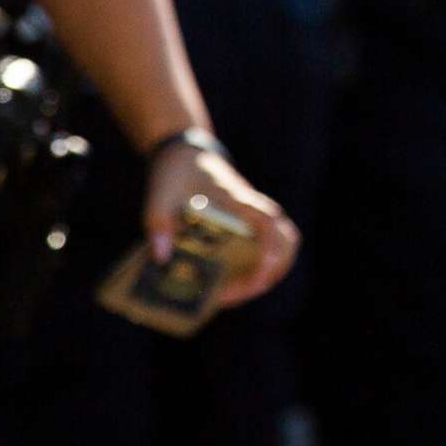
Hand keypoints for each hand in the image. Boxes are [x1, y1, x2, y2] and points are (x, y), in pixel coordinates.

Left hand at [143, 140, 301, 306]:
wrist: (185, 151)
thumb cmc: (176, 172)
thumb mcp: (160, 195)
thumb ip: (159, 223)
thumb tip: (162, 258)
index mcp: (237, 201)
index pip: (268, 222)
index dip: (269, 249)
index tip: (260, 271)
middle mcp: (252, 210)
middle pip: (286, 241)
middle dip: (269, 274)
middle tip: (234, 293)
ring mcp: (252, 218)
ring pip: (283, 246)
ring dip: (266, 274)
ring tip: (233, 293)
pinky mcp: (246, 225)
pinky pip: (266, 248)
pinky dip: (256, 269)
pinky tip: (228, 282)